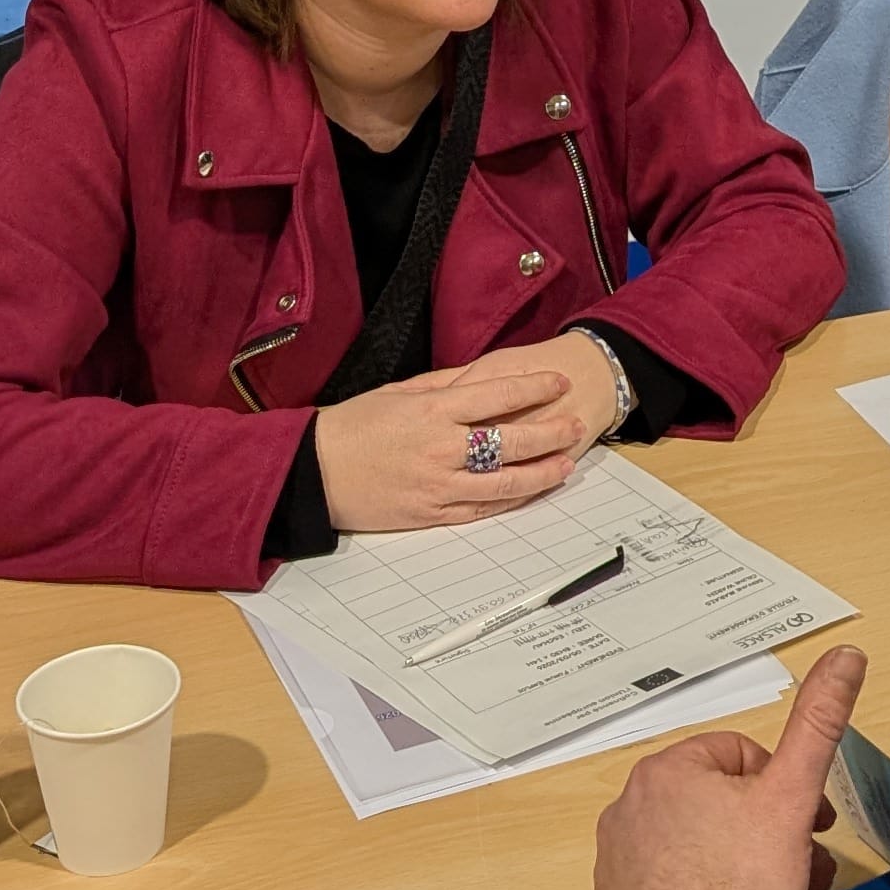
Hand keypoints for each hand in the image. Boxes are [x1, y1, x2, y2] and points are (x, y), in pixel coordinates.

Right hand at [313, 331, 622, 529]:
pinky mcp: (432, 513)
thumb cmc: (351, 427)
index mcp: (433, 410)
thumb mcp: (396, 393)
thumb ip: (442, 385)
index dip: (534, 388)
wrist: (315, 473)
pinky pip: (481, 507)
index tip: (559, 383)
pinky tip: (530, 491)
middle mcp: (442, 447)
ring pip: (505, 481)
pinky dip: (510, 500)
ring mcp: (439, 483)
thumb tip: (479, 376)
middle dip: (550, 432)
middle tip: (575, 424)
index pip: (498, 395)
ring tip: (565, 464)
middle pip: (512, 440)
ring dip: (541, 472)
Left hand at [594, 645, 867, 889]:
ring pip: (692, 846)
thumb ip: (819, 721)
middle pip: (715, 803)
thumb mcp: (793, 796)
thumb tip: (845, 655)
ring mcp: (615, 867)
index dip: (781, 787)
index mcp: (666, 772)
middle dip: (766, 828)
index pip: (737, 758)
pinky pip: (665, 889)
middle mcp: (627, 811)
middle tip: (802, 861)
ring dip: (738, 861)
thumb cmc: (747, 886)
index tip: (808, 821)